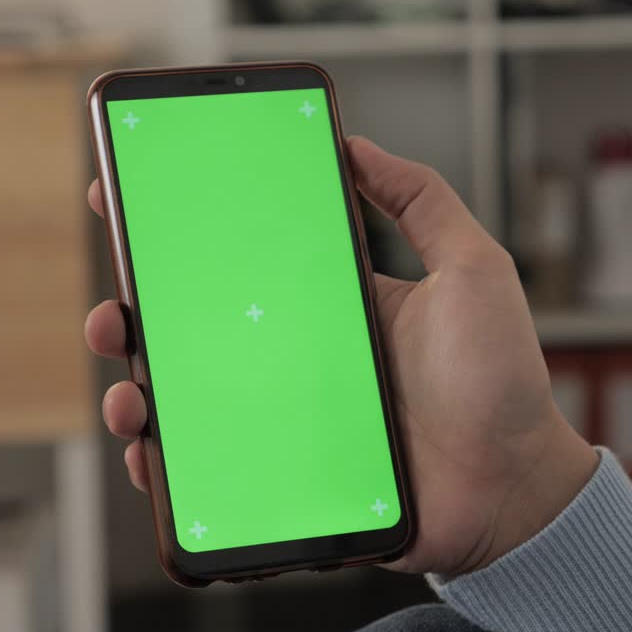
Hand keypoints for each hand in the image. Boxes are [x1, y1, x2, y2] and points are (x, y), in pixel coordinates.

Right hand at [85, 136, 597, 576]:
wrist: (515, 487)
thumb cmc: (501, 380)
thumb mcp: (473, 268)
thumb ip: (424, 201)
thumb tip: (355, 144)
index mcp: (332, 304)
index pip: (242, 258)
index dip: (181, 234)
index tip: (126, 199)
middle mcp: (299, 357)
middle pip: (195, 331)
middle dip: (135, 318)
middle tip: (117, 312)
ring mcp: (288, 420)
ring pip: (189, 402)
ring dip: (136, 394)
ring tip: (131, 398)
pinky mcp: (288, 479)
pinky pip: (211, 474)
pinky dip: (170, 468)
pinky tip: (156, 458)